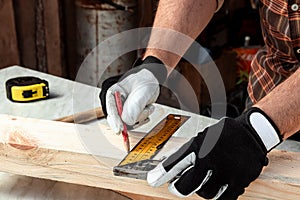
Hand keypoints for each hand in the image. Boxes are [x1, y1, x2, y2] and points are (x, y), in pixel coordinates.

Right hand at [99, 56, 166, 133]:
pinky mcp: (131, 115)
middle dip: (131, 119)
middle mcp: (117, 103)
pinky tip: (149, 108)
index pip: (110, 109)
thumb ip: (135, 106)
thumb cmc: (145, 82)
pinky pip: (136, 123)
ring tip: (148, 105)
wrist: (152, 80)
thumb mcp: (142, 91)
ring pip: (129, 123)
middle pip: (118, 119)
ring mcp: (124, 110)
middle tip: (140, 116)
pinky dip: (144, 118)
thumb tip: (127, 121)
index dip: (114, 120)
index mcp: (113, 94)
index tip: (119, 130)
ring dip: (141, 116)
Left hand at [147, 107, 281, 198]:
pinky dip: (218, 195)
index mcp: (198, 146)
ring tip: (203, 180)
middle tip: (177, 186)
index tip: (153, 180)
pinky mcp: (239, 182)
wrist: (251, 133)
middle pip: (187, 186)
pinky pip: (224, 199)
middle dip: (179, 188)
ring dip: (201, 189)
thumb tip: (172, 171)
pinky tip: (217, 185)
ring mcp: (225, 172)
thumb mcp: (202, 138)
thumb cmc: (223, 135)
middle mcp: (210, 159)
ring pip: (205, 193)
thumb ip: (188, 154)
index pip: (174, 164)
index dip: (161, 175)